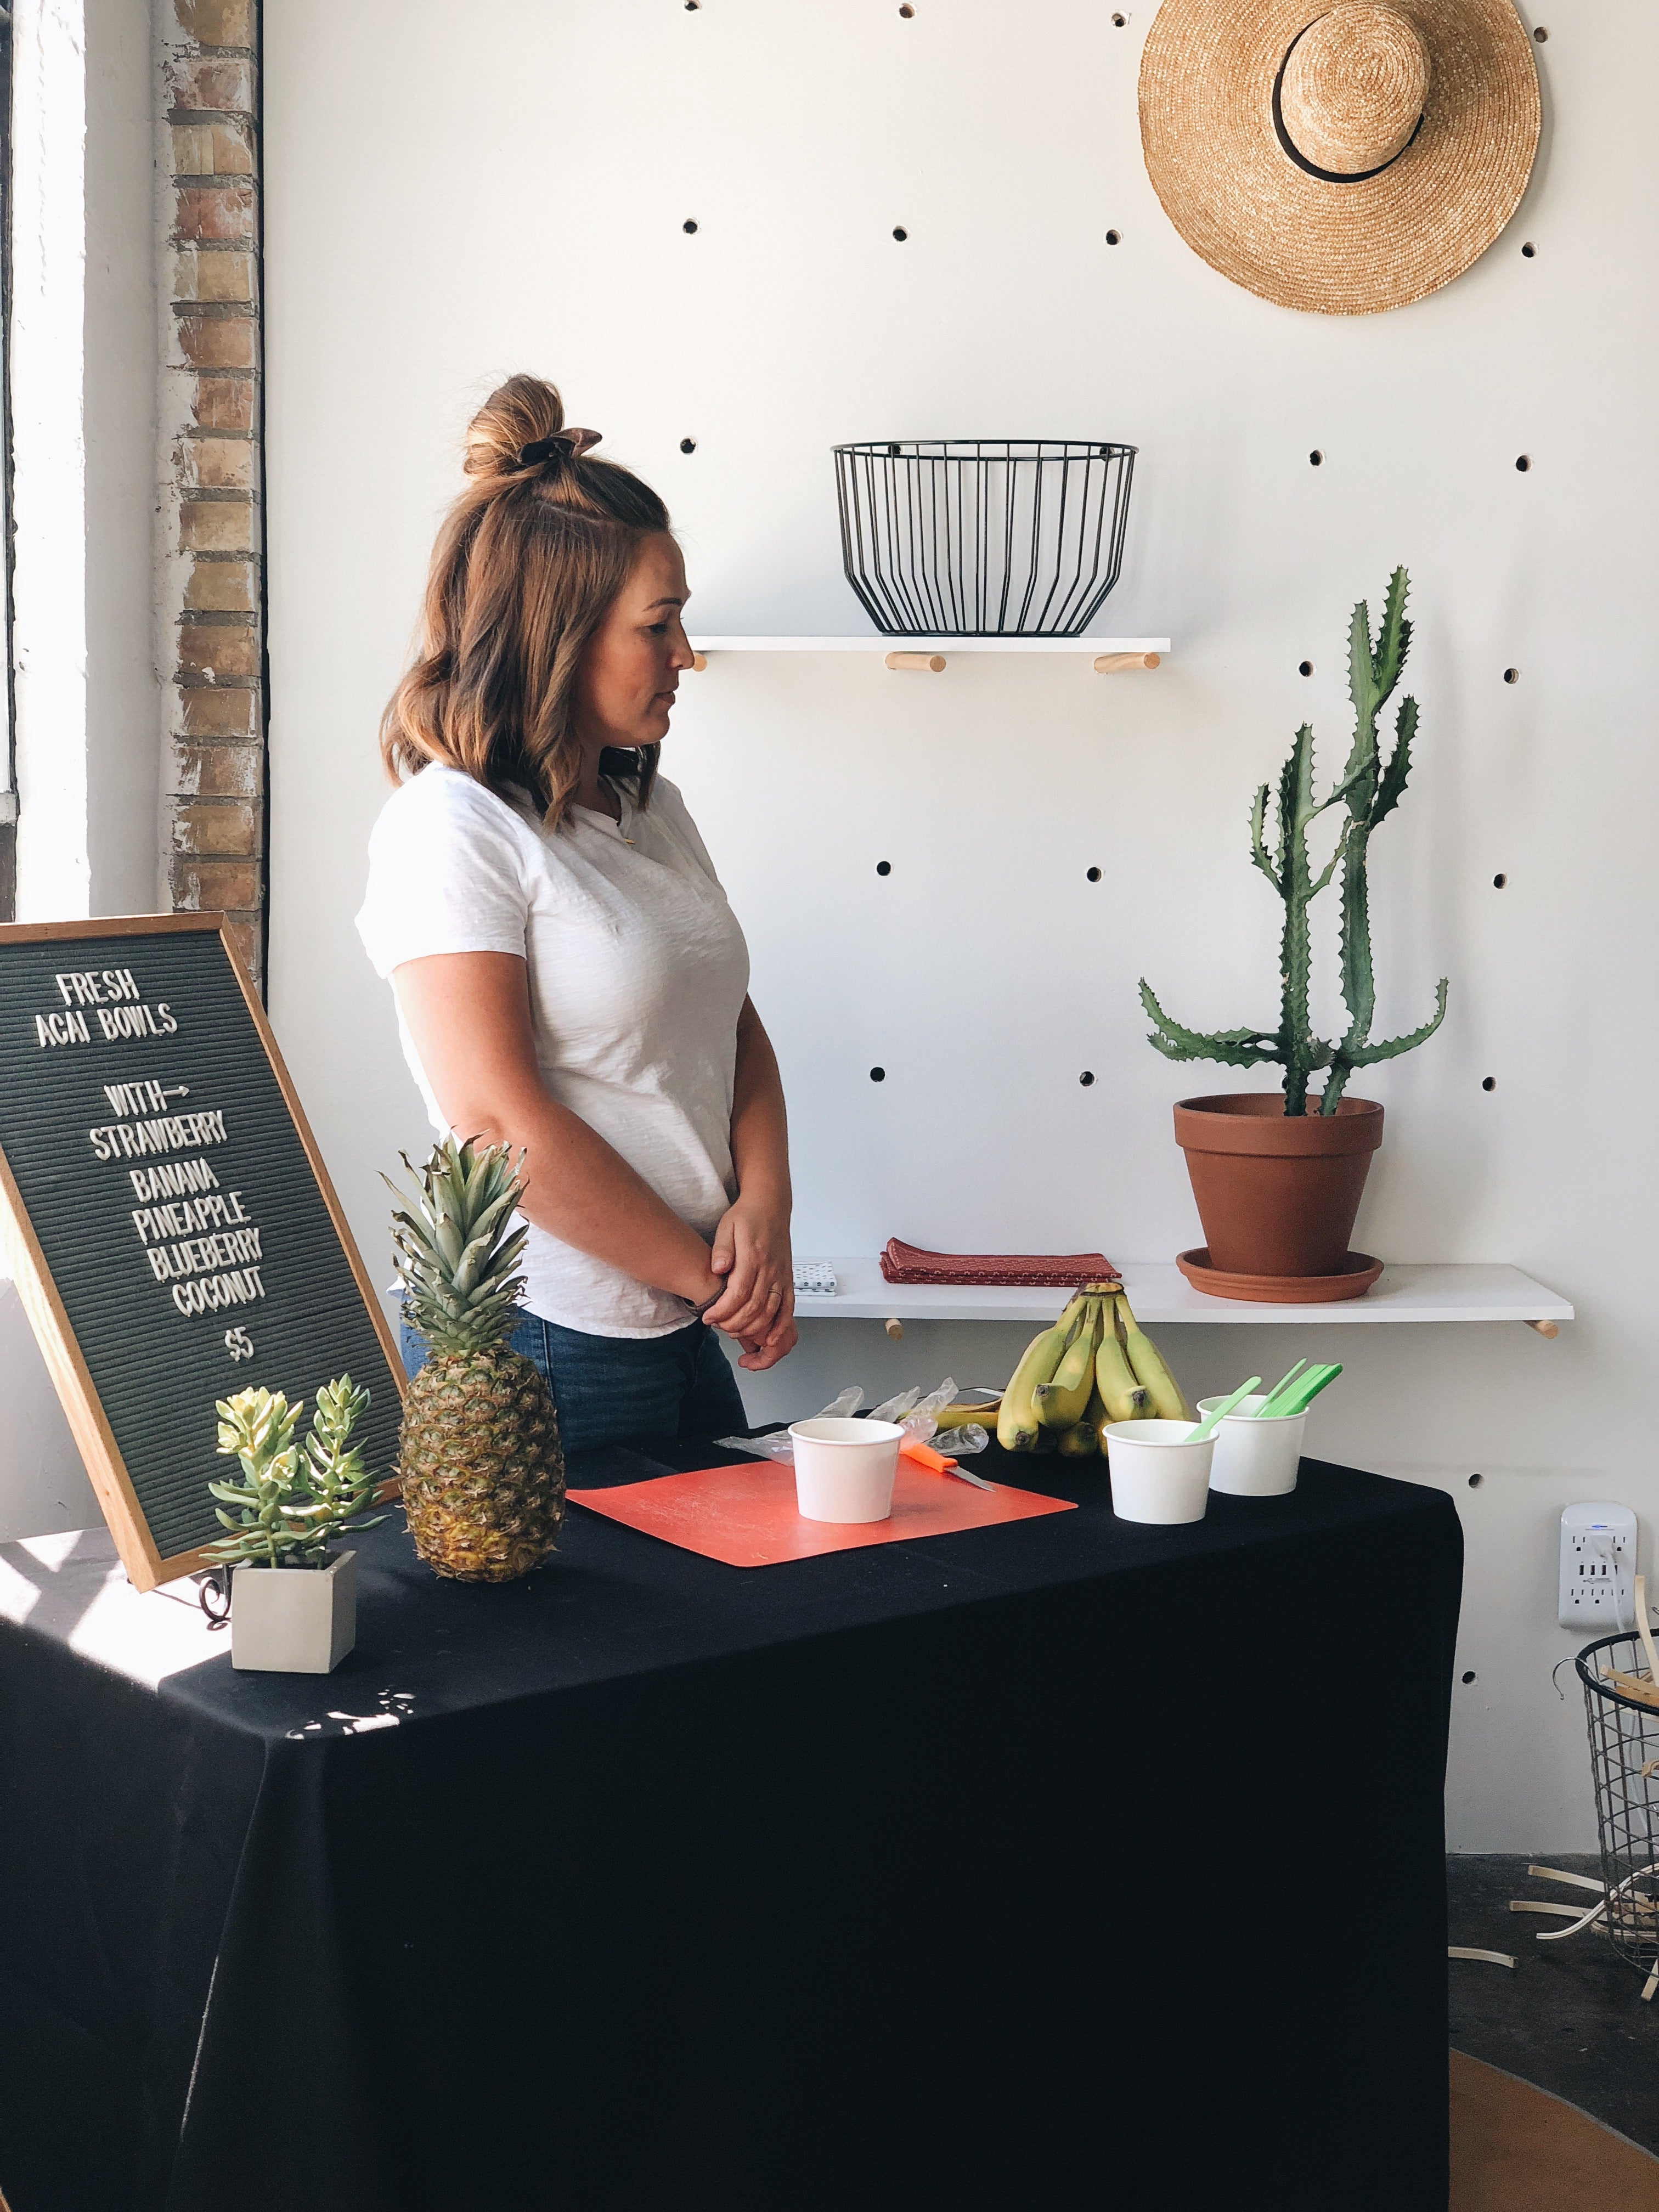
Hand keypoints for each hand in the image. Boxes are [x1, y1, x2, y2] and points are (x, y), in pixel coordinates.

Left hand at [701, 1194, 795, 1371]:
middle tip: (717, 1325)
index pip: (739, 1293)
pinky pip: (788, 1309)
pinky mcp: (788, 1281)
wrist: (771, 1205)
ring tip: (733, 1331)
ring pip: (771, 1313)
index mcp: (754, 1256)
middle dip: (733, 1324)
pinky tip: (770, 1339)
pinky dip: (781, 1327)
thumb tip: (718, 1268)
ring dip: (752, 1328)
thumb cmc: (746, 1216)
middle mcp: (771, 1269)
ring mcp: (782, 1276)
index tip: (708, 1318)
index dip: (722, 1311)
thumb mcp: (726, 1226)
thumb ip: (722, 1249)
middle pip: (754, 1308)